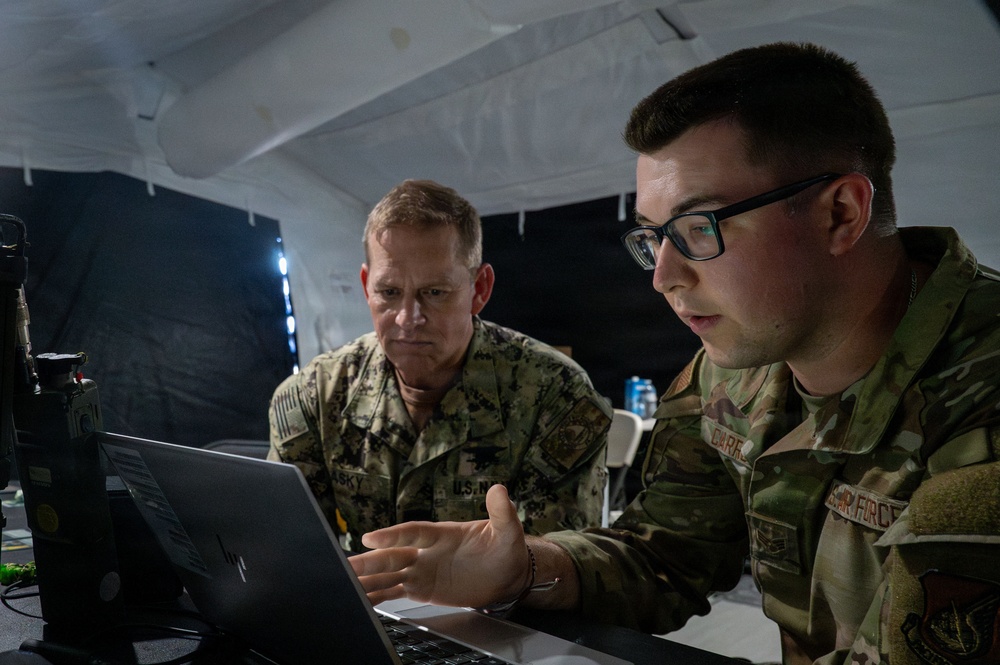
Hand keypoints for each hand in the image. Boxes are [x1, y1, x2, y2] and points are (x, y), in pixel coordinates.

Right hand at [349, 484, 531, 607]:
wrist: (507, 574)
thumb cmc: (505, 548)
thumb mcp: (508, 531)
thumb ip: (501, 513)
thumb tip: (499, 489)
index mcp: (442, 535)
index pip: (413, 533)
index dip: (393, 535)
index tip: (371, 537)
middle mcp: (427, 551)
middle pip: (394, 555)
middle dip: (370, 561)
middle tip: (348, 566)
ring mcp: (423, 570)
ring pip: (389, 574)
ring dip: (368, 579)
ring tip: (345, 583)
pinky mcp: (423, 588)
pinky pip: (395, 592)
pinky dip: (378, 596)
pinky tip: (361, 600)